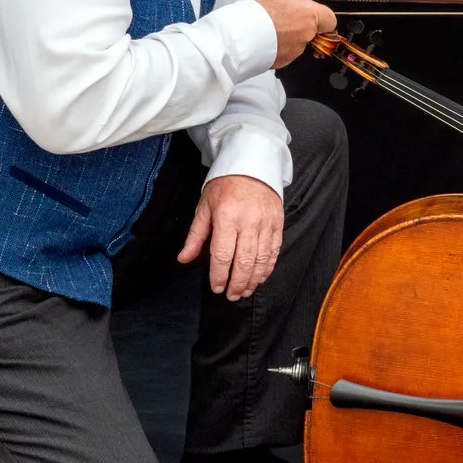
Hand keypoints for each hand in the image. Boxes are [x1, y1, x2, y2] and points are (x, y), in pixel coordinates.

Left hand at [178, 175, 284, 300]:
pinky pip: (274, 251)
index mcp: (226, 217)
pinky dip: (268, 267)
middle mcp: (248, 221)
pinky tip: (260, 277)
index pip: (223, 254)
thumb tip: (184, 259)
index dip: (220, 275)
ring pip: (261, 259)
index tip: (217, 288)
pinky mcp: (278, 223)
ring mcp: (266, 223)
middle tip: (231, 296)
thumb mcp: (204, 208)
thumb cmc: (225, 187)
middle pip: (244, 261)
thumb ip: (195, 236)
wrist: (253, 166)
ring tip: (245, 291)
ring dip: (253, 279)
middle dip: (237, 283)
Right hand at [249, 0, 337, 67]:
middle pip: (314, 31)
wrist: (239, 35)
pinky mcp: (285, 61)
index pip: (330, 20)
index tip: (310, 13)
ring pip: (299, 42)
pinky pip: (287, 52)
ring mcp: (297, 50)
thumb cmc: (257, 11)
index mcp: (309, 15)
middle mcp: (307, 34)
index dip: (321, 16)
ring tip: (271, 28)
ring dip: (290, 36)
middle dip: (302, 25)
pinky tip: (266, 39)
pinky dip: (280, 47)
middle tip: (284, 17)